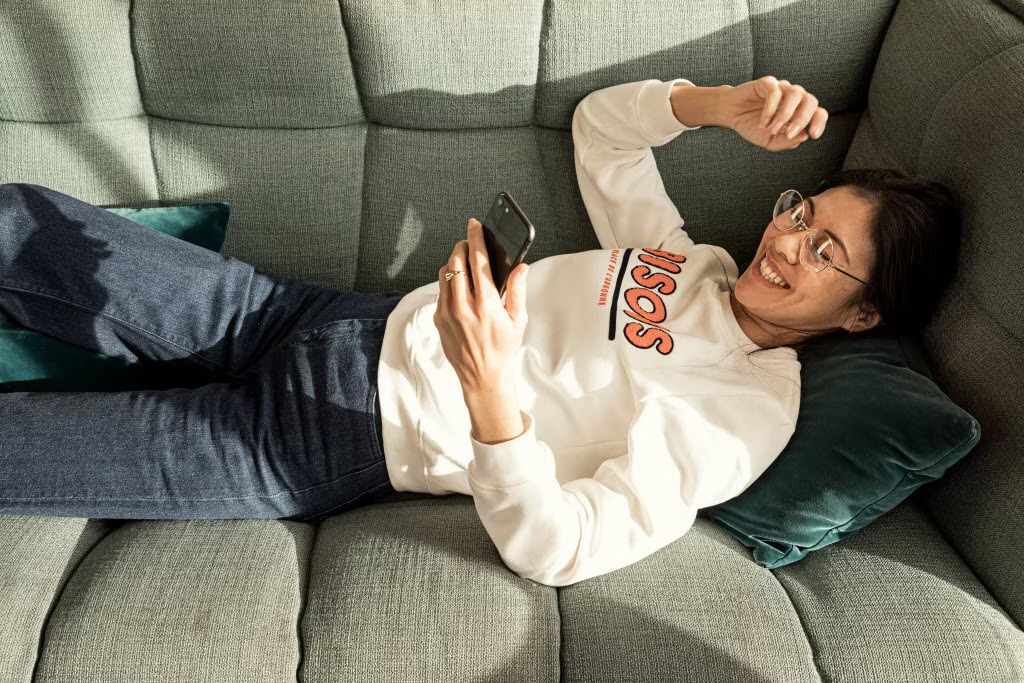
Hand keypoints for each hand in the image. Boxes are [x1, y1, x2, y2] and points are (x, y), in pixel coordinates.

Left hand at [434, 218, 529, 394]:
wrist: (483, 377)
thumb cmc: (503, 349)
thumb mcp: (518, 320)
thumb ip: (518, 290)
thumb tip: (521, 267)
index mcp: (487, 304)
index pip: (478, 261)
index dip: (475, 238)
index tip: (474, 224)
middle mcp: (464, 307)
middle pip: (456, 262)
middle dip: (461, 246)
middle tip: (468, 242)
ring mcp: (448, 314)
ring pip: (445, 274)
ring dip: (454, 263)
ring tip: (464, 263)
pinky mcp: (438, 320)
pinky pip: (441, 292)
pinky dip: (449, 283)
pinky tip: (460, 287)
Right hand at [719, 75, 828, 150]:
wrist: (731, 115)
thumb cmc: (752, 126)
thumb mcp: (770, 141)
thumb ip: (786, 141)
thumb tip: (804, 136)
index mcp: (798, 111)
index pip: (818, 112)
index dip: (819, 122)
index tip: (813, 135)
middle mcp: (793, 98)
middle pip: (811, 101)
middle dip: (802, 119)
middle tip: (789, 134)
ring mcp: (782, 88)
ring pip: (795, 94)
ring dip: (786, 115)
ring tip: (773, 129)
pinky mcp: (767, 83)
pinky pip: (775, 92)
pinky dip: (770, 109)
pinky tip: (762, 122)